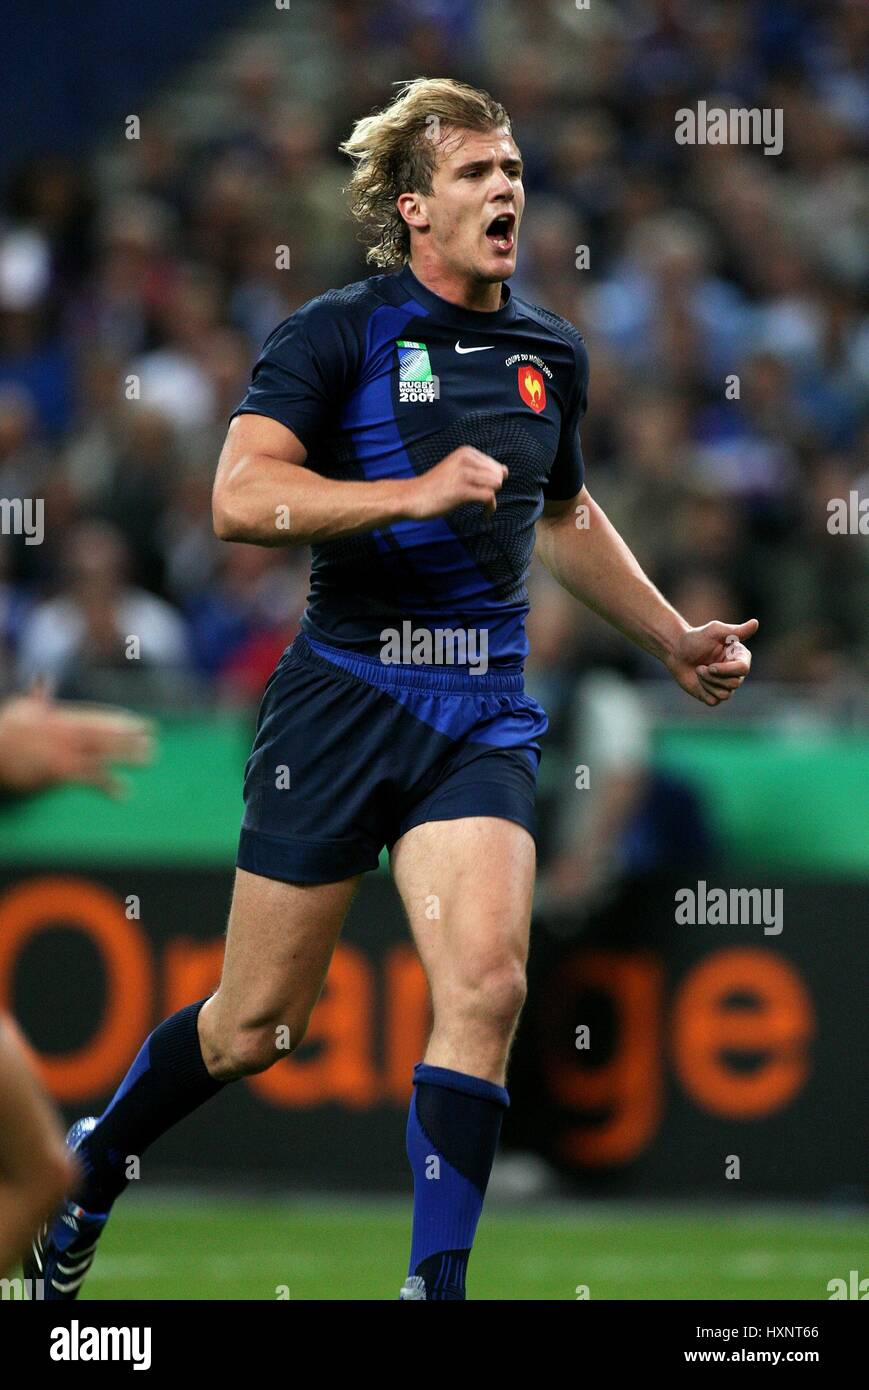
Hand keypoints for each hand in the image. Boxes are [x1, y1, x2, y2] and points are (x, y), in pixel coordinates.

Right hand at [0, 684, 153, 795]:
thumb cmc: (3, 731)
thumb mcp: (21, 708)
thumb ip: (37, 696)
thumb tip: (41, 677)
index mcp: (61, 718)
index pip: (98, 718)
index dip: (121, 721)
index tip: (142, 724)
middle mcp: (66, 733)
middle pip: (106, 733)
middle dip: (131, 736)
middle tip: (154, 739)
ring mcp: (64, 752)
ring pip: (103, 752)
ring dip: (128, 755)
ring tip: (149, 758)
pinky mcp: (58, 772)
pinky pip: (88, 779)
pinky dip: (107, 785)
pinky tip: (123, 792)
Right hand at [409, 446, 507, 519]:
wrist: (412, 497)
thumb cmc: (436, 487)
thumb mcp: (458, 470)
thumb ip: (481, 469)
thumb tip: (506, 470)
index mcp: (466, 452)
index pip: (495, 466)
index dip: (493, 482)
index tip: (481, 492)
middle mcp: (465, 459)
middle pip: (498, 475)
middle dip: (494, 490)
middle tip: (481, 501)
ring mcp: (463, 474)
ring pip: (496, 484)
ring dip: (492, 500)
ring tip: (484, 508)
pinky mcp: (461, 490)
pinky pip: (489, 497)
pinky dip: (490, 508)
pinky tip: (484, 515)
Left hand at [666, 618, 758, 705]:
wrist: (676, 652)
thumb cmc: (696, 639)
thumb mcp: (715, 631)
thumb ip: (736, 630)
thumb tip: (755, 623)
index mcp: (740, 657)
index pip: (743, 669)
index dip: (726, 670)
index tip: (710, 666)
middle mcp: (736, 672)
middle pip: (734, 684)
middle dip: (713, 676)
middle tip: (700, 667)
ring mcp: (726, 685)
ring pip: (724, 694)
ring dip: (707, 683)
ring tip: (698, 671)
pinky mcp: (714, 695)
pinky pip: (714, 701)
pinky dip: (703, 692)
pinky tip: (698, 681)